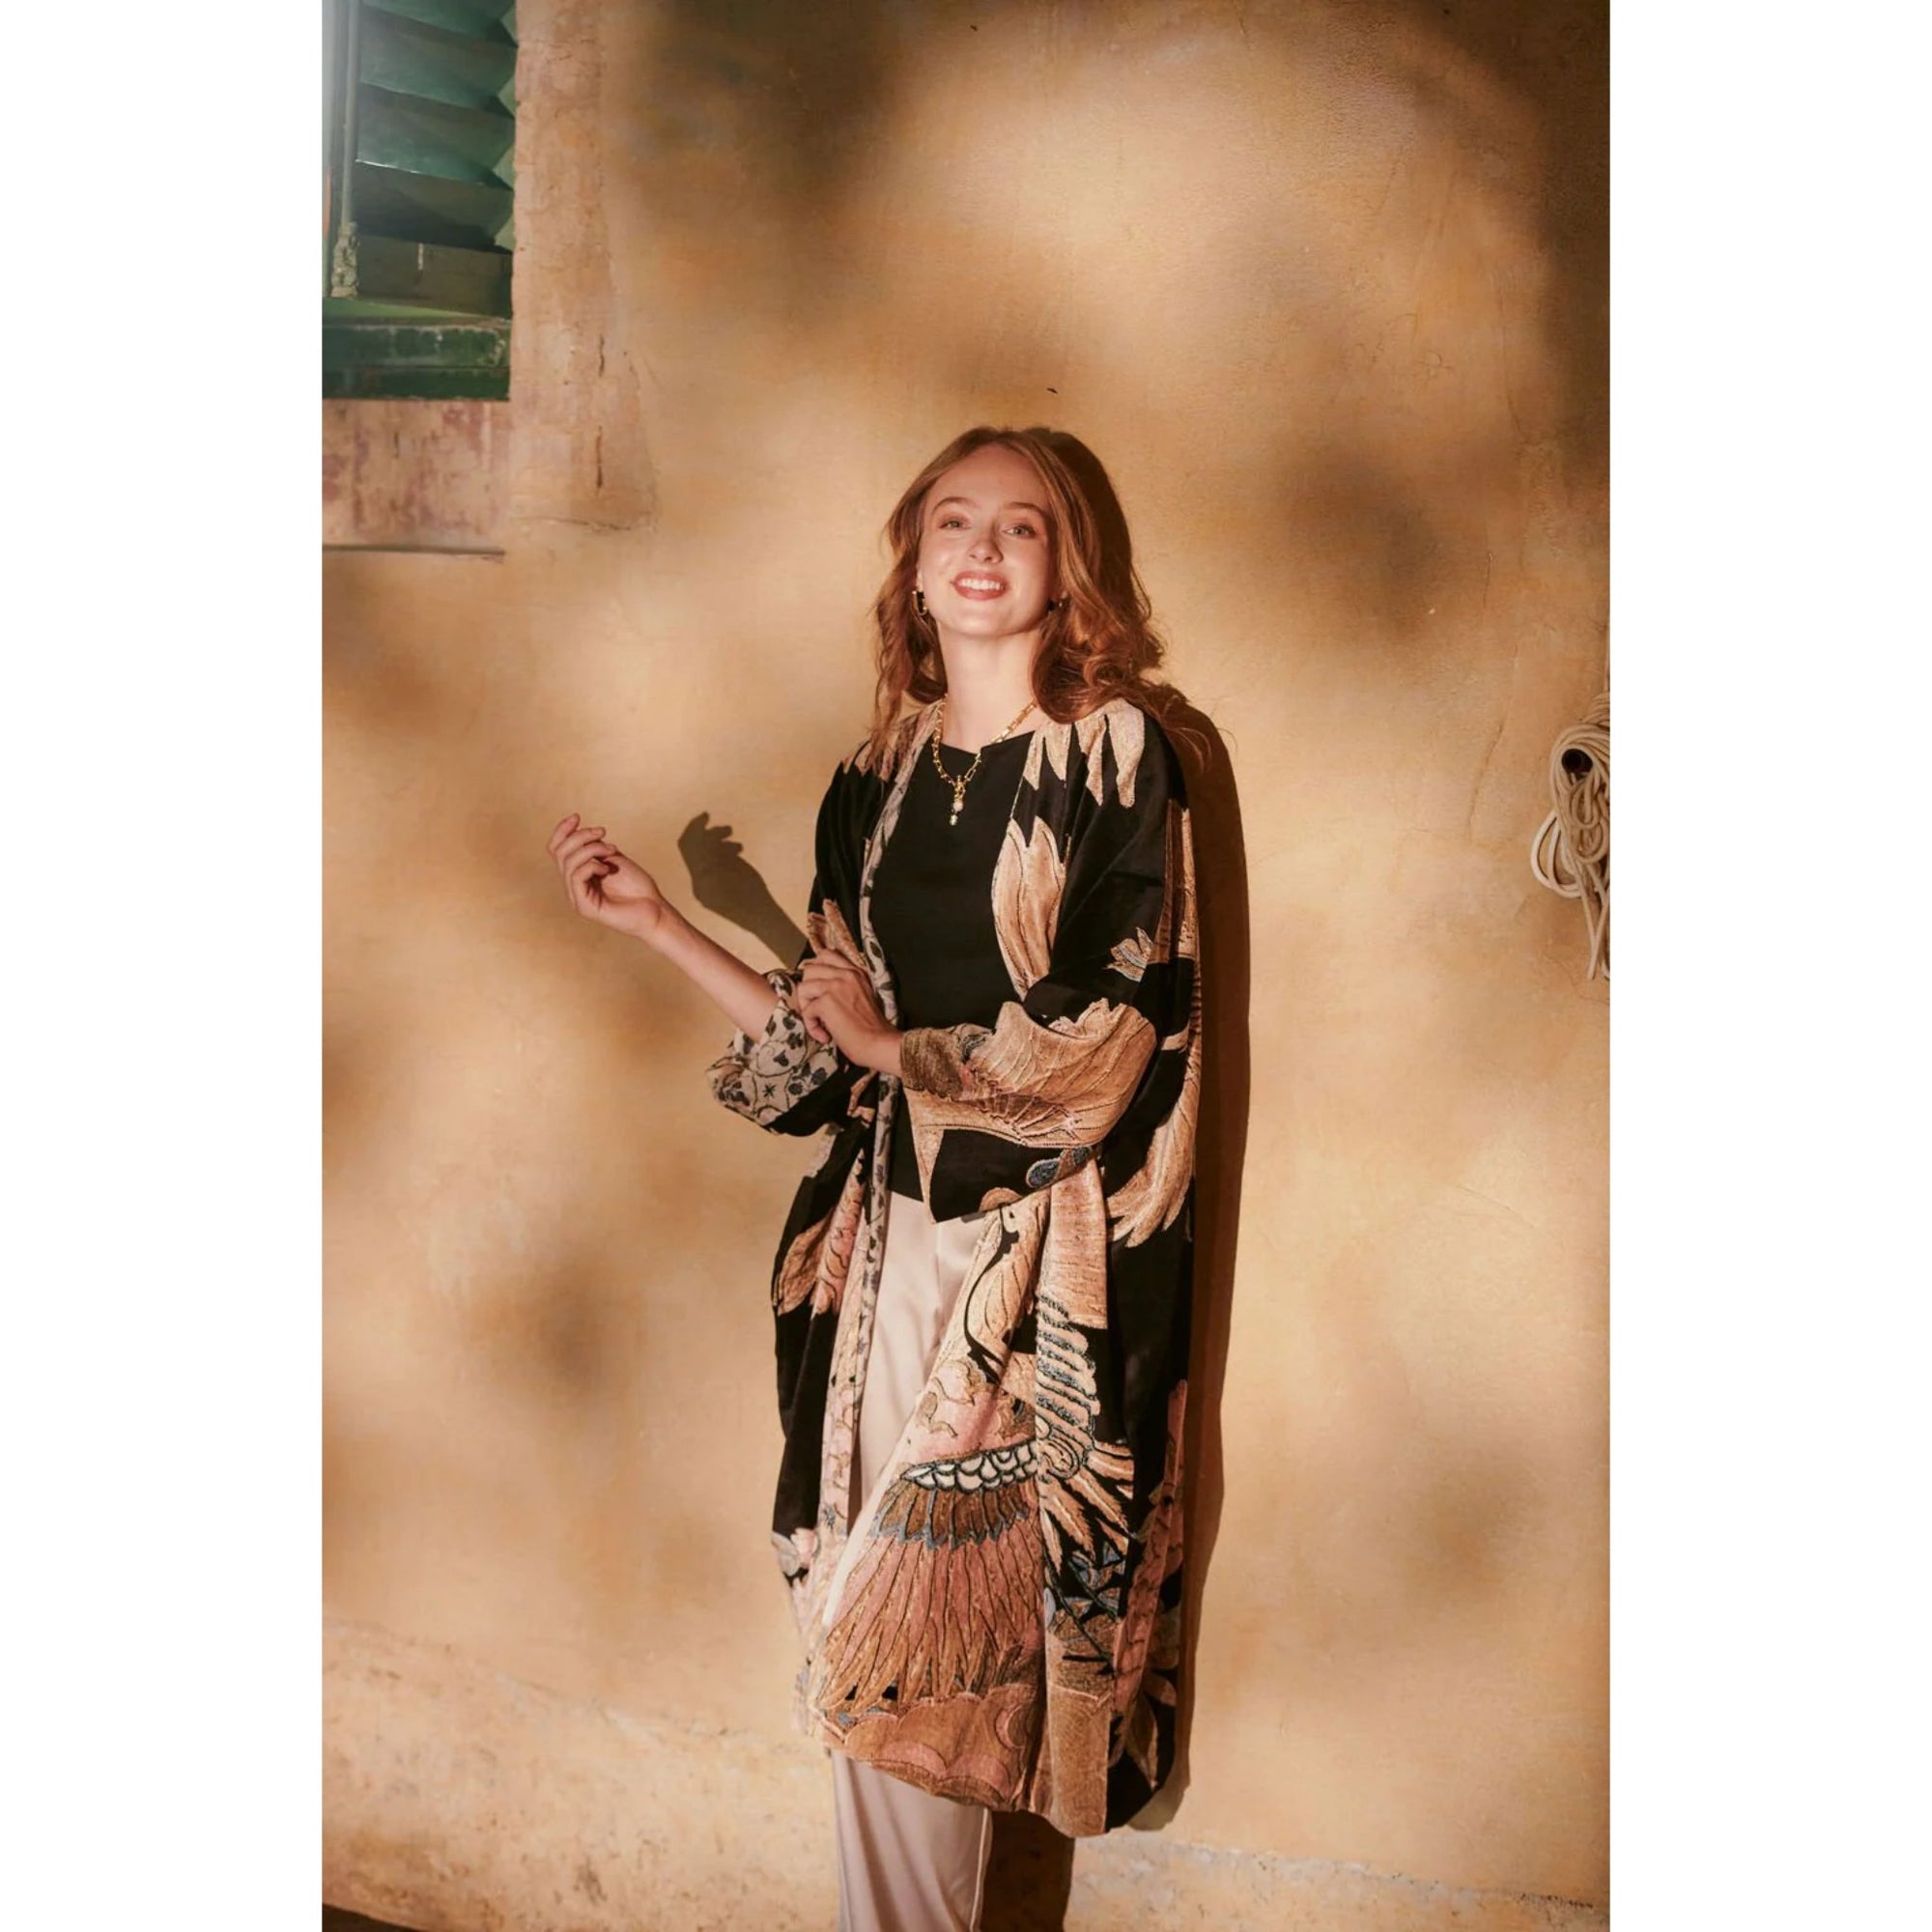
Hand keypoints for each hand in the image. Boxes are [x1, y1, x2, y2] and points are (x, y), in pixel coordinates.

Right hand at [547, 812, 667, 940]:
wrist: (654, 909)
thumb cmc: (637, 886)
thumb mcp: (612, 858)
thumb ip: (593, 848)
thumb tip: (579, 834)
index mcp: (577, 874)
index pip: (557, 850)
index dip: (562, 831)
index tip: (577, 816)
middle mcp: (573, 886)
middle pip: (560, 853)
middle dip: (580, 836)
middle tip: (603, 833)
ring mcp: (576, 897)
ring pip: (567, 863)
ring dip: (591, 849)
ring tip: (611, 850)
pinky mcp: (584, 907)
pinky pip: (576, 876)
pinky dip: (592, 865)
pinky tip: (608, 869)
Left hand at [798, 945, 899, 1071]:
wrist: (879, 1043)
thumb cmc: (871, 1027)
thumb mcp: (863, 995)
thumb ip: (846, 985)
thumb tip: (820, 986)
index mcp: (855, 971)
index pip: (826, 955)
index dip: (816, 971)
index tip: (817, 988)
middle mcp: (846, 974)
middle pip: (809, 970)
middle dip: (808, 991)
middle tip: (817, 1008)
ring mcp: (835, 986)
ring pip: (803, 988)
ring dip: (807, 1007)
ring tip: (819, 1021)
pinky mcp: (827, 1002)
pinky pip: (806, 1010)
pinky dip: (811, 1026)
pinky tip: (824, 1035)